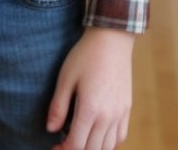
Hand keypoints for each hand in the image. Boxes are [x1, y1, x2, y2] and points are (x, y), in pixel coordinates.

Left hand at [46, 27, 134, 149]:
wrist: (112, 39)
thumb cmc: (85, 56)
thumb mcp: (66, 78)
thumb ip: (58, 106)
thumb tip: (50, 129)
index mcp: (90, 109)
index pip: (76, 145)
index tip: (54, 146)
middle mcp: (108, 116)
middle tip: (64, 143)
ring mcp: (120, 113)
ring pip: (108, 147)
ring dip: (92, 148)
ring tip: (80, 139)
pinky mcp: (127, 108)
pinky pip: (120, 136)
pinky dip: (108, 143)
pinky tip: (97, 135)